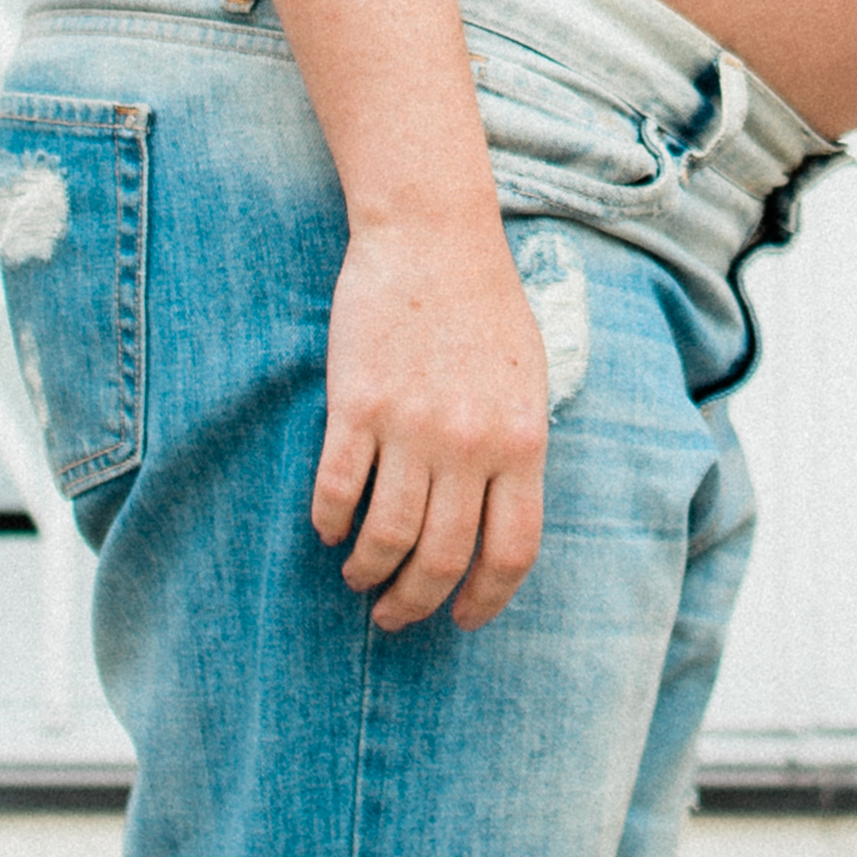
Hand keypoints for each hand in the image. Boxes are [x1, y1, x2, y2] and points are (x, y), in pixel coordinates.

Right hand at [314, 214, 550, 629]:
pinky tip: (328, 529)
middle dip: (416, 603)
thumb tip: (498, 515)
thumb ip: (518, 449)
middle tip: (396, 616)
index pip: (512, 551)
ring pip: (386, 536)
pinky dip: (329, 523)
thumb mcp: (529, 380)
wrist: (433, 236)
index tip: (463, 620)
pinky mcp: (358, 406)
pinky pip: (337, 491)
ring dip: (368, 572)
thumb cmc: (485, 306)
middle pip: (444, 558)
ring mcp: (413, 427)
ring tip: (358, 577)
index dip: (486, 599)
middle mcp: (472, 445)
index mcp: (523, 442)